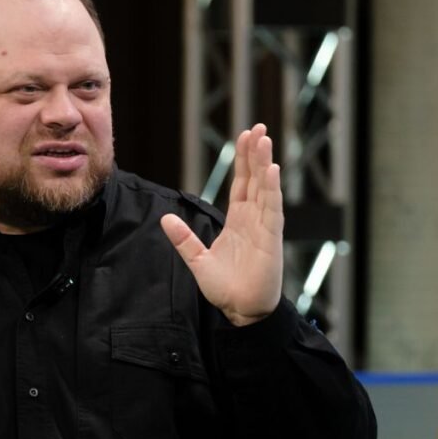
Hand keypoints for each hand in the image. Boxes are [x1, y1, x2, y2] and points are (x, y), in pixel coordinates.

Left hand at [161, 123, 283, 325]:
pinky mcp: (271, 238)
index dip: (243, 161)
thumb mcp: (197, 260)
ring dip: (264, 164)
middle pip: (255, 179)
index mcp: (239, 221)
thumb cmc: (224, 288)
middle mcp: (254, 219)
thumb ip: (183, 239)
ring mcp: (264, 226)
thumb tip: (165, 218)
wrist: (240, 310)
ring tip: (264, 140)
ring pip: (265, 188)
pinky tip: (271, 170)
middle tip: (258, 127)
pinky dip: (272, 189)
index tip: (244, 137)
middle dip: (256, 153)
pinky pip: (272, 208)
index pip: (242, 183)